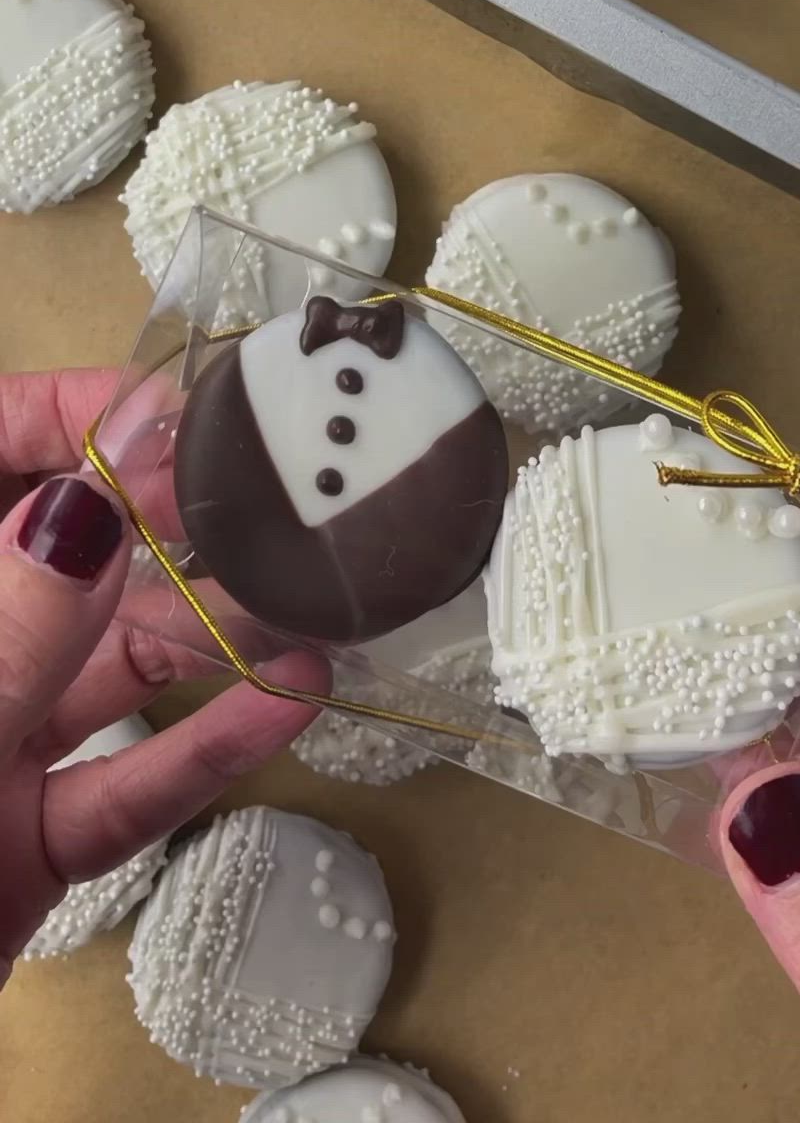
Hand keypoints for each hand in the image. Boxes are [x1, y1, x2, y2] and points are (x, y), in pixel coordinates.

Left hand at [0, 369, 328, 981]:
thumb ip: (16, 631)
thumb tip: (96, 502)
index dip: (70, 419)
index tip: (173, 412)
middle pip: (61, 557)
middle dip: (165, 523)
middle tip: (266, 500)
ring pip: (104, 668)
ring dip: (209, 633)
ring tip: (312, 597)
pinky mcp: (25, 843)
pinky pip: (122, 780)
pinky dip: (203, 746)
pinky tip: (291, 700)